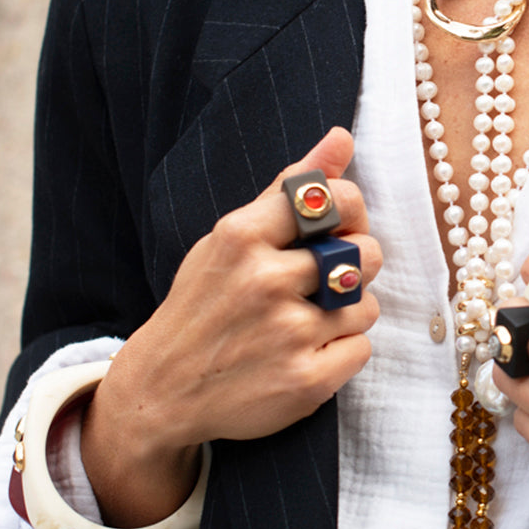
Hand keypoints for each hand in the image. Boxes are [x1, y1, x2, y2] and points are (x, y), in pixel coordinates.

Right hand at [82, 127, 381, 525]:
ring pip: (367, 306)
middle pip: (366, 253)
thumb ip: (290, 188)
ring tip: (304, 323)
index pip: (336, 199)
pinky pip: (362, 349)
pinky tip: (305, 354)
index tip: (334, 229)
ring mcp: (286, 334)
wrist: (161, 391)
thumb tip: (343, 137)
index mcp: (243, 236)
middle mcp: (265, 281)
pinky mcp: (305, 381)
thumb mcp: (233, 237)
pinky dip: (341, 353)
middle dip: (353, 267)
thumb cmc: (205, 304)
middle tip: (318, 282)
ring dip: (346, 314)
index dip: (350, 213)